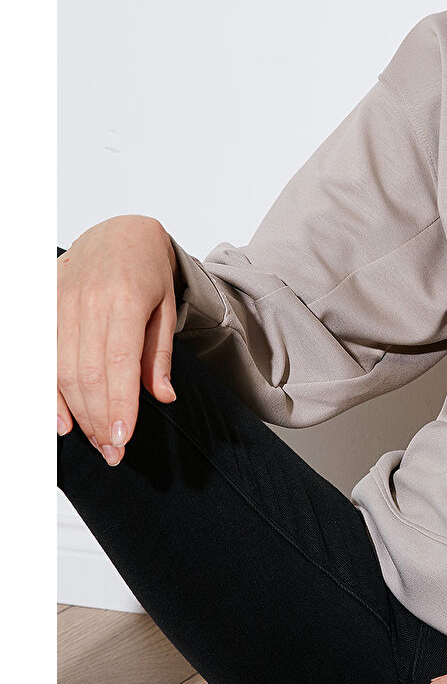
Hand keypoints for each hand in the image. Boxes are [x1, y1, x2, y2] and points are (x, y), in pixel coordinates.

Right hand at [57, 216, 179, 462]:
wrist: (120, 232)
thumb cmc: (147, 270)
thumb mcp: (166, 307)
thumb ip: (160, 355)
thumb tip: (164, 397)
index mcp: (125, 299)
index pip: (120, 362)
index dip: (118, 404)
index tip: (123, 437)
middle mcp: (88, 301)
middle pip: (89, 373)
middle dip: (99, 418)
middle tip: (114, 450)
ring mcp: (61, 304)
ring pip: (63, 370)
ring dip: (78, 413)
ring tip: (96, 441)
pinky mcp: (44, 308)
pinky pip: (43, 358)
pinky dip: (50, 394)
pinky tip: (61, 421)